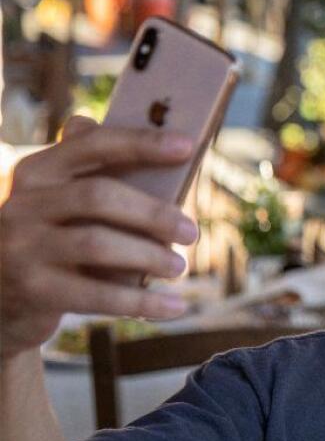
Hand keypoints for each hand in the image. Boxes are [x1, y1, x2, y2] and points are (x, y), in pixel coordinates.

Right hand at [0, 117, 199, 360]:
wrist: (1, 301)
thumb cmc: (51, 242)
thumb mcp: (63, 205)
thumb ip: (94, 173)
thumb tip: (140, 134)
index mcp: (37, 173)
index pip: (91, 145)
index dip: (141, 143)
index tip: (187, 146)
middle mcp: (22, 204)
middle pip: (98, 196)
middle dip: (152, 213)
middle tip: (190, 232)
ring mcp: (23, 248)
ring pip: (97, 243)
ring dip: (149, 256)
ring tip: (179, 267)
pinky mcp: (34, 290)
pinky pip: (99, 295)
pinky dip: (143, 302)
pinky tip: (174, 306)